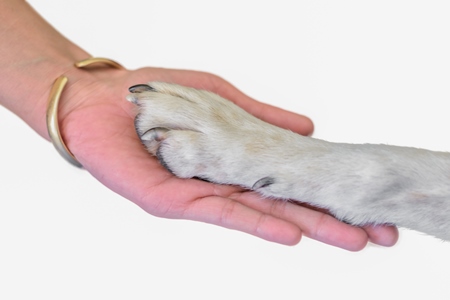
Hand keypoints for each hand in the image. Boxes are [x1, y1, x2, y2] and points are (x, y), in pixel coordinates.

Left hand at [59, 66, 397, 250]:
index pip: (291, 177)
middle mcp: (226, 180)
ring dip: (306, 226)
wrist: (103, 99)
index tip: (368, 202)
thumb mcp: (222, 100)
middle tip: (376, 235)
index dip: (328, 189)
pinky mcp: (175, 200)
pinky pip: (220, 211)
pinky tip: (291, 232)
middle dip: (330, 218)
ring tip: (349, 239)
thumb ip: (262, 118)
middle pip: (284, 202)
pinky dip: (255, 222)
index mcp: (238, 157)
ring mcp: (203, 193)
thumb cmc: (161, 96)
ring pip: (260, 213)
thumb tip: (310, 129)